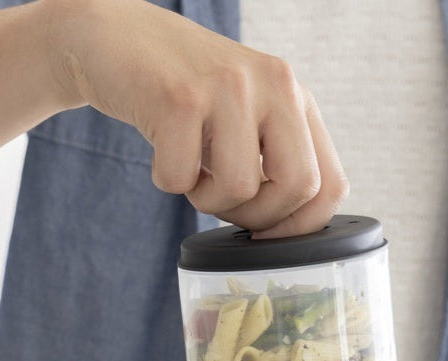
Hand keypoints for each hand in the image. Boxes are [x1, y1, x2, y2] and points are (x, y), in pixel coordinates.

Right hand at [49, 0, 348, 235]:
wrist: (116, 39)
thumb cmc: (183, 97)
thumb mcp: (246, 119)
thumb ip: (275, 161)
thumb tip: (287, 234)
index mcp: (295, 98)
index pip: (331, 185)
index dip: (300, 226)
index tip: (265, 232)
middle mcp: (274, 84)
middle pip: (297, 188)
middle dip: (256, 218)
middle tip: (223, 204)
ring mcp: (229, 86)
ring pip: (240, 189)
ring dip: (205, 199)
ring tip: (190, 168)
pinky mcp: (181, 95)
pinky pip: (182, 179)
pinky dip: (166, 179)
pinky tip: (162, 150)